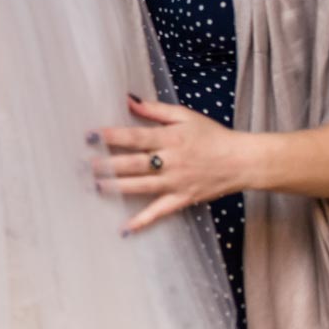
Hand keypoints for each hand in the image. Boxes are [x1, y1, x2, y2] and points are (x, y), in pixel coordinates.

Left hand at [91, 96, 248, 233]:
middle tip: (84, 165)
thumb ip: (155, 110)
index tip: (90, 136)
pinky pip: (159, 212)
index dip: (112, 136)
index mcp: (170, 138)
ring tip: (96, 186)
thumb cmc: (213, 135)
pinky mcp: (183, 199)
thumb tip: (129, 100)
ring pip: (141, 186)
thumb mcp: (185, 116)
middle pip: (134, 163)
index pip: (135, 137)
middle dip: (108, 164)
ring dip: (117, 187)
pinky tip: (124, 228)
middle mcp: (171, 162)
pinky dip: (142, 221)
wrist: (243, 161)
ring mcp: (176, 183)